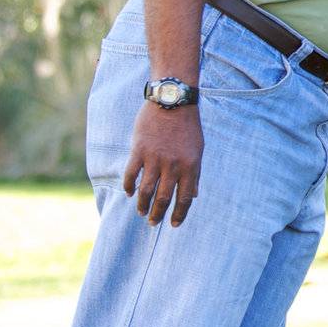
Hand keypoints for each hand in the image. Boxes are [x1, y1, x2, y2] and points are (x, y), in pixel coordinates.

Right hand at [123, 102, 202, 226]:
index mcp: (190, 166)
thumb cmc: (188, 127)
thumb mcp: (198, 150)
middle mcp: (173, 165)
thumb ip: (195, 174)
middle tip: (153, 223)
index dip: (179, 215)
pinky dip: (129, 186)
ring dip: (142, 205)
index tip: (174, 225)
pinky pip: (131, 174)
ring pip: (145, 190)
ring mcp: (155, 158)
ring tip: (141, 212)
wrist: (172, 102)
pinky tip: (130, 193)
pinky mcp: (139, 150)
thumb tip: (194, 196)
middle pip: (163, 198)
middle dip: (158, 214)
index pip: (184, 199)